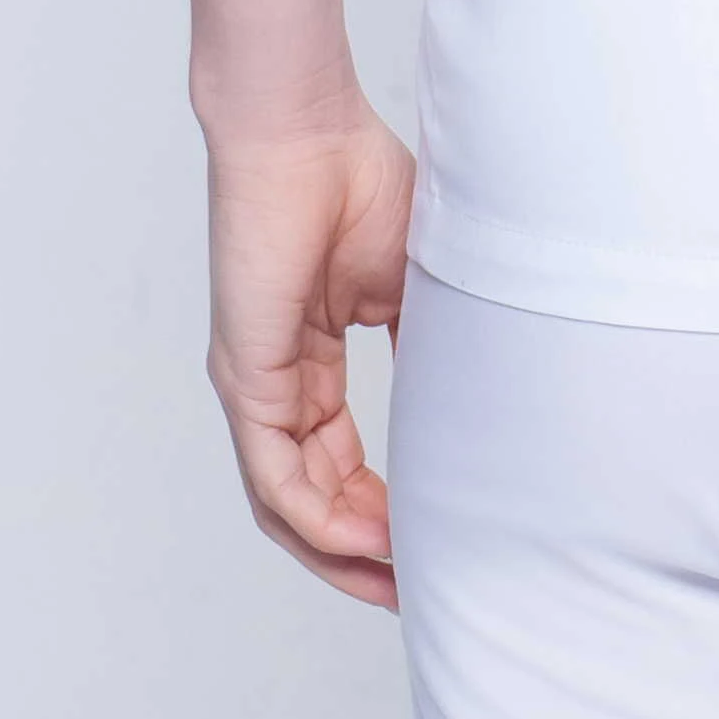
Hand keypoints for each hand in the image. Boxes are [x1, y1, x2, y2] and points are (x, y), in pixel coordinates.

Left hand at [198, 107, 415, 609]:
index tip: (430, 543)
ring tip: (398, 581)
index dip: (382, 511)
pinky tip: (364, 540)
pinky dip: (318, 519)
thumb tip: (473, 407)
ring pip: (289, 503)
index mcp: (309, 360)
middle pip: (311, 499)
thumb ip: (430, 347)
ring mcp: (254, 385)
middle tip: (416, 589)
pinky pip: (274, 475)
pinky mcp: (244, 377)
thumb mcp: (414, 282)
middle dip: (362, 552)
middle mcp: (274, 384)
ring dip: (341, 550)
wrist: (306, 129)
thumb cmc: (358, 180)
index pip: (338, 462)